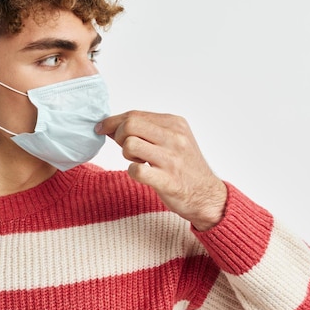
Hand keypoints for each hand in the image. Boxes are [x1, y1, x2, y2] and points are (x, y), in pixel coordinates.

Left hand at [95, 111, 226, 230]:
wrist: (207, 196)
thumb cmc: (184, 167)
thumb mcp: (172, 140)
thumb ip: (146, 130)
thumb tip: (111, 125)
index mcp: (175, 123)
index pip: (134, 114)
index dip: (112, 122)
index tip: (102, 128)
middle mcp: (175, 138)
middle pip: (130, 125)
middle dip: (118, 136)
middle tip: (125, 149)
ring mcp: (172, 159)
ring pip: (130, 144)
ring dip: (126, 155)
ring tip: (138, 161)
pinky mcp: (168, 180)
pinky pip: (136, 170)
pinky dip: (133, 172)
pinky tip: (142, 174)